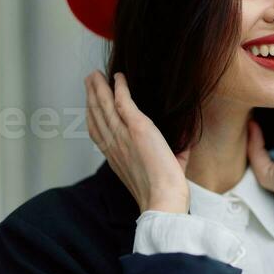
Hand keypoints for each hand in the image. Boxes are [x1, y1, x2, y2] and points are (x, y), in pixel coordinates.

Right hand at [85, 70, 189, 213]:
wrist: (163, 199)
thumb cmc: (165, 192)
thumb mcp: (167, 169)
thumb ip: (175, 154)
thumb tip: (185, 145)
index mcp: (116, 158)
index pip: (99, 133)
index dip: (92, 116)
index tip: (91, 105)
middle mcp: (115, 145)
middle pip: (96, 115)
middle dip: (91, 96)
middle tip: (88, 80)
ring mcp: (123, 136)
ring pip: (104, 106)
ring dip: (98, 88)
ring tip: (94, 75)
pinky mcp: (137, 129)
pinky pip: (123, 102)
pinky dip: (119, 88)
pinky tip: (118, 77)